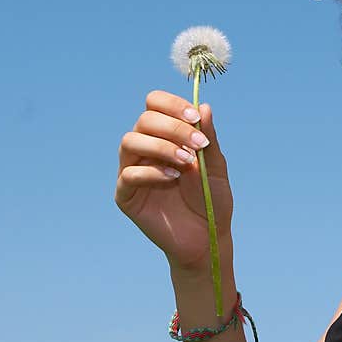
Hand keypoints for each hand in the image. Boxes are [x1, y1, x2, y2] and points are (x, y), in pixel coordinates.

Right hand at [115, 90, 232, 272]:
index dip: (172, 105)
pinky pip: (128, 174)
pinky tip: (173, 178)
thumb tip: (205, 106)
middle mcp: (145, 148)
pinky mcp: (126, 195)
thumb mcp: (215, 165)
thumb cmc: (211, 198)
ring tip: (186, 161)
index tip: (195, 117)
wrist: (207, 236)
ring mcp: (132, 171)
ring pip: (130, 141)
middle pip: (143, 120)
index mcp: (165, 135)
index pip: (154, 104)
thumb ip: (208, 137)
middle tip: (198, 144)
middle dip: (173, 127)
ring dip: (161, 146)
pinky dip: (152, 172)